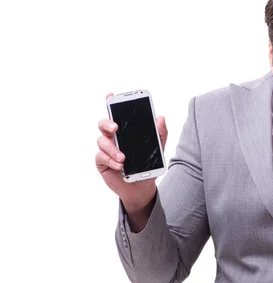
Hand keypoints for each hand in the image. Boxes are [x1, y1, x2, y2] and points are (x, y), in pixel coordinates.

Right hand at [96, 93, 167, 213]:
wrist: (142, 187)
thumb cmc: (147, 165)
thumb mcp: (157, 149)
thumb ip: (160, 134)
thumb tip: (161, 118)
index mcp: (125, 131)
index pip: (116, 114)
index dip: (111, 103)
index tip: (110, 95)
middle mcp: (113, 138)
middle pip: (103, 124)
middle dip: (107, 123)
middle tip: (116, 128)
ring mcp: (106, 150)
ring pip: (101, 141)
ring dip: (112, 149)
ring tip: (124, 158)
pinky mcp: (102, 162)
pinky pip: (101, 157)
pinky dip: (110, 161)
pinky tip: (120, 166)